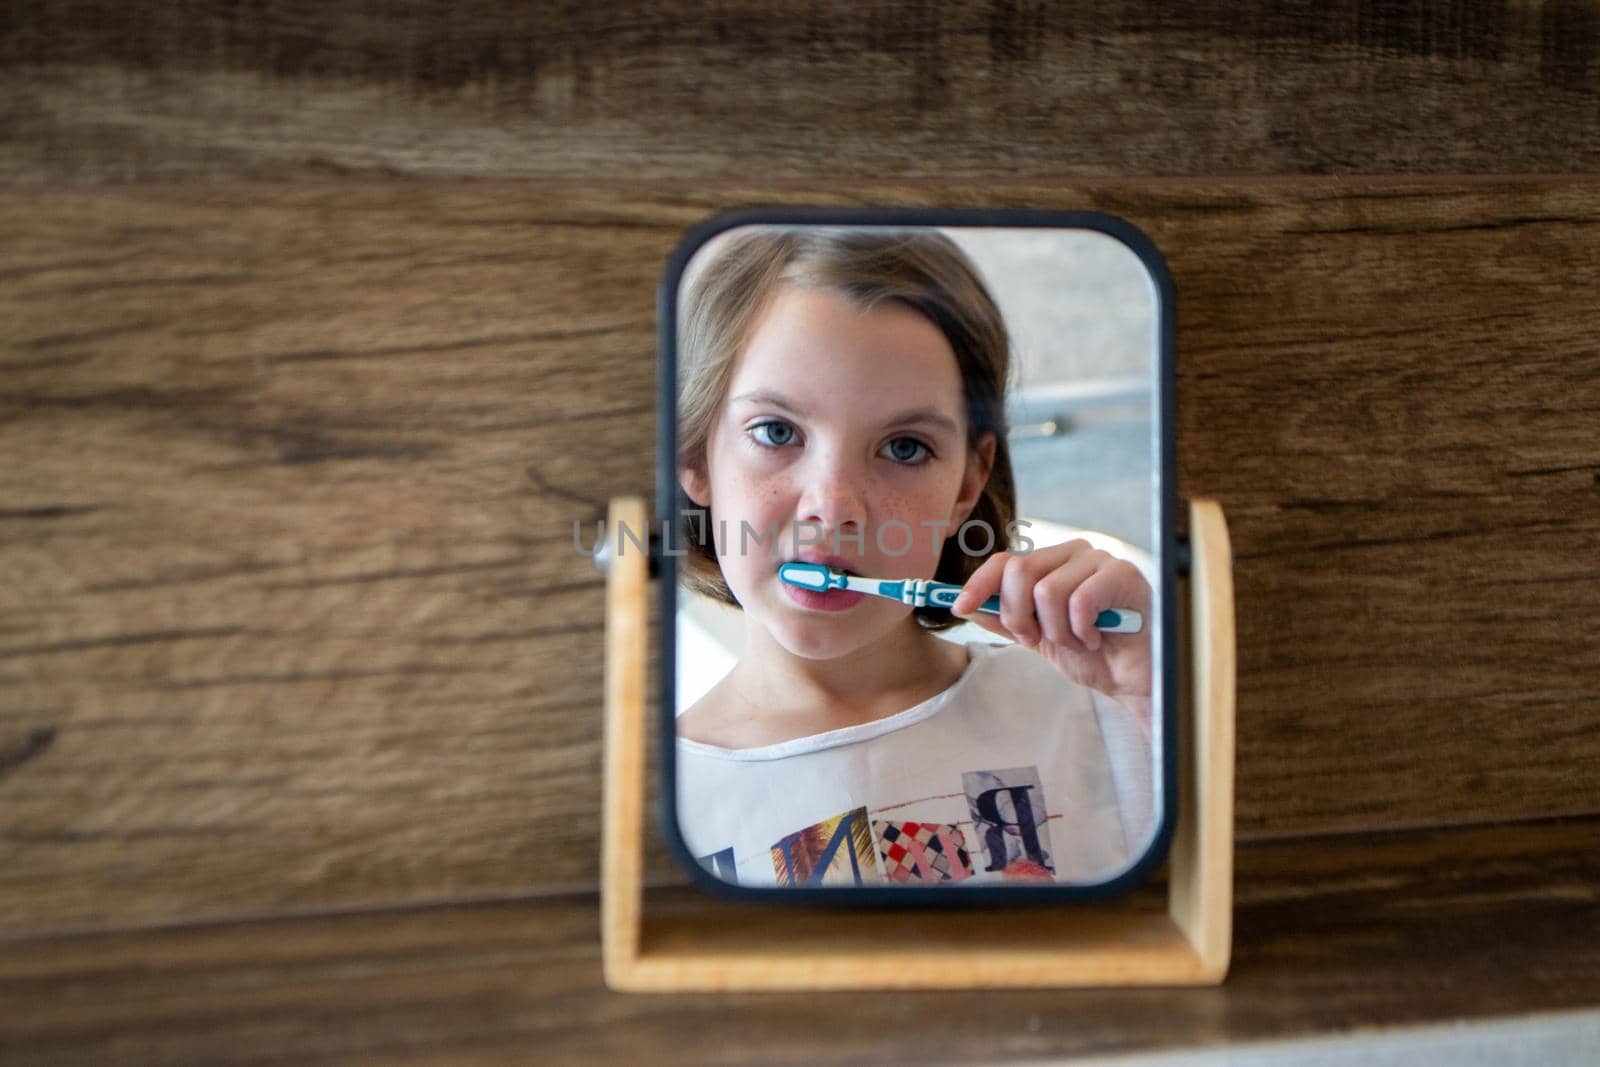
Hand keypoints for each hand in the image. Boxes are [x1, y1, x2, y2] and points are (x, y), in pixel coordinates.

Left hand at [950, 541, 1152, 709]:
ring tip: (1078, 641)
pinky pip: (1080, 600)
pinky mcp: (1124, 576)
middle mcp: (1074, 552)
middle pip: (1020, 571)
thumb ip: (1005, 619)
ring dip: (1056, 631)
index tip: (957, 607)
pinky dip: (1082, 629)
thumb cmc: (1093, 654)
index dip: (977, 583)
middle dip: (1019, 615)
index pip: (1005, 560)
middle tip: (1038, 638)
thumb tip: (966, 605)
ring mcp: (1101, 560)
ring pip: (1047, 590)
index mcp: (1053, 562)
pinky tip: (1097, 638)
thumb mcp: (1039, 637)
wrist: (1135, 680)